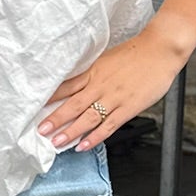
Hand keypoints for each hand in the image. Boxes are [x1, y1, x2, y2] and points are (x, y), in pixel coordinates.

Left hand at [37, 26, 188, 151]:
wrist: (160, 50)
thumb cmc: (136, 53)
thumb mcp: (107, 58)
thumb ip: (93, 72)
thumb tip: (77, 82)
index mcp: (93, 71)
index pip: (66, 86)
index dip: (50, 98)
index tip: (35, 108)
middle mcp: (100, 85)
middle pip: (72, 104)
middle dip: (55, 119)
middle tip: (41, 131)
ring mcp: (114, 97)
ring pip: (87, 117)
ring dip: (71, 131)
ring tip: (57, 142)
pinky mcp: (128, 107)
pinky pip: (108, 125)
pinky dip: (95, 137)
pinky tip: (84, 145)